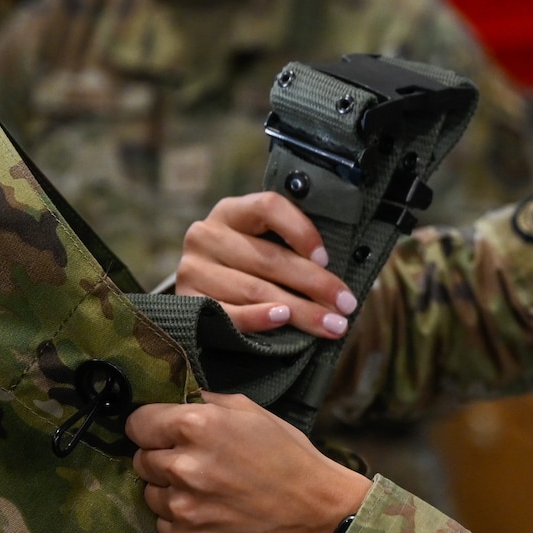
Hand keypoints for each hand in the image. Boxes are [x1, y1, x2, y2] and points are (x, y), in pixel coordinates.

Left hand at [129, 391, 371, 532]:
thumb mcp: (253, 412)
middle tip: (196, 462)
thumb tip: (178, 400)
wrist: (318, 513)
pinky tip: (210, 513)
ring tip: (206, 490)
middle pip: (141, 459)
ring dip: (170, 490)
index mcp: (196, 426)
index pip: (137, 422)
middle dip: (163, 457)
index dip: (152, 426)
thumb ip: (208, 402)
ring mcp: (183, 508)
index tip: (165, 432)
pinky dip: (181, 519)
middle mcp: (182, 466)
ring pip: (149, 493)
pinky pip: (163, 524)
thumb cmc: (290, 457)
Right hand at [177, 191, 356, 338]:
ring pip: (255, 289)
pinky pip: (228, 313)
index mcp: (233, 211)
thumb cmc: (249, 268)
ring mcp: (193, 268)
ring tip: (330, 324)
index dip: (302, 231)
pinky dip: (258, 318)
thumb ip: (293, 249)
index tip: (327, 259)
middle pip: (269, 258)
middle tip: (346, 304)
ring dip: (299, 310)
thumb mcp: (267, 246)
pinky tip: (283, 320)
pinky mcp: (186, 300)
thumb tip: (340, 270)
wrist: (203, 296)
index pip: (269, 207)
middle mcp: (208, 234)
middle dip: (316, 284)